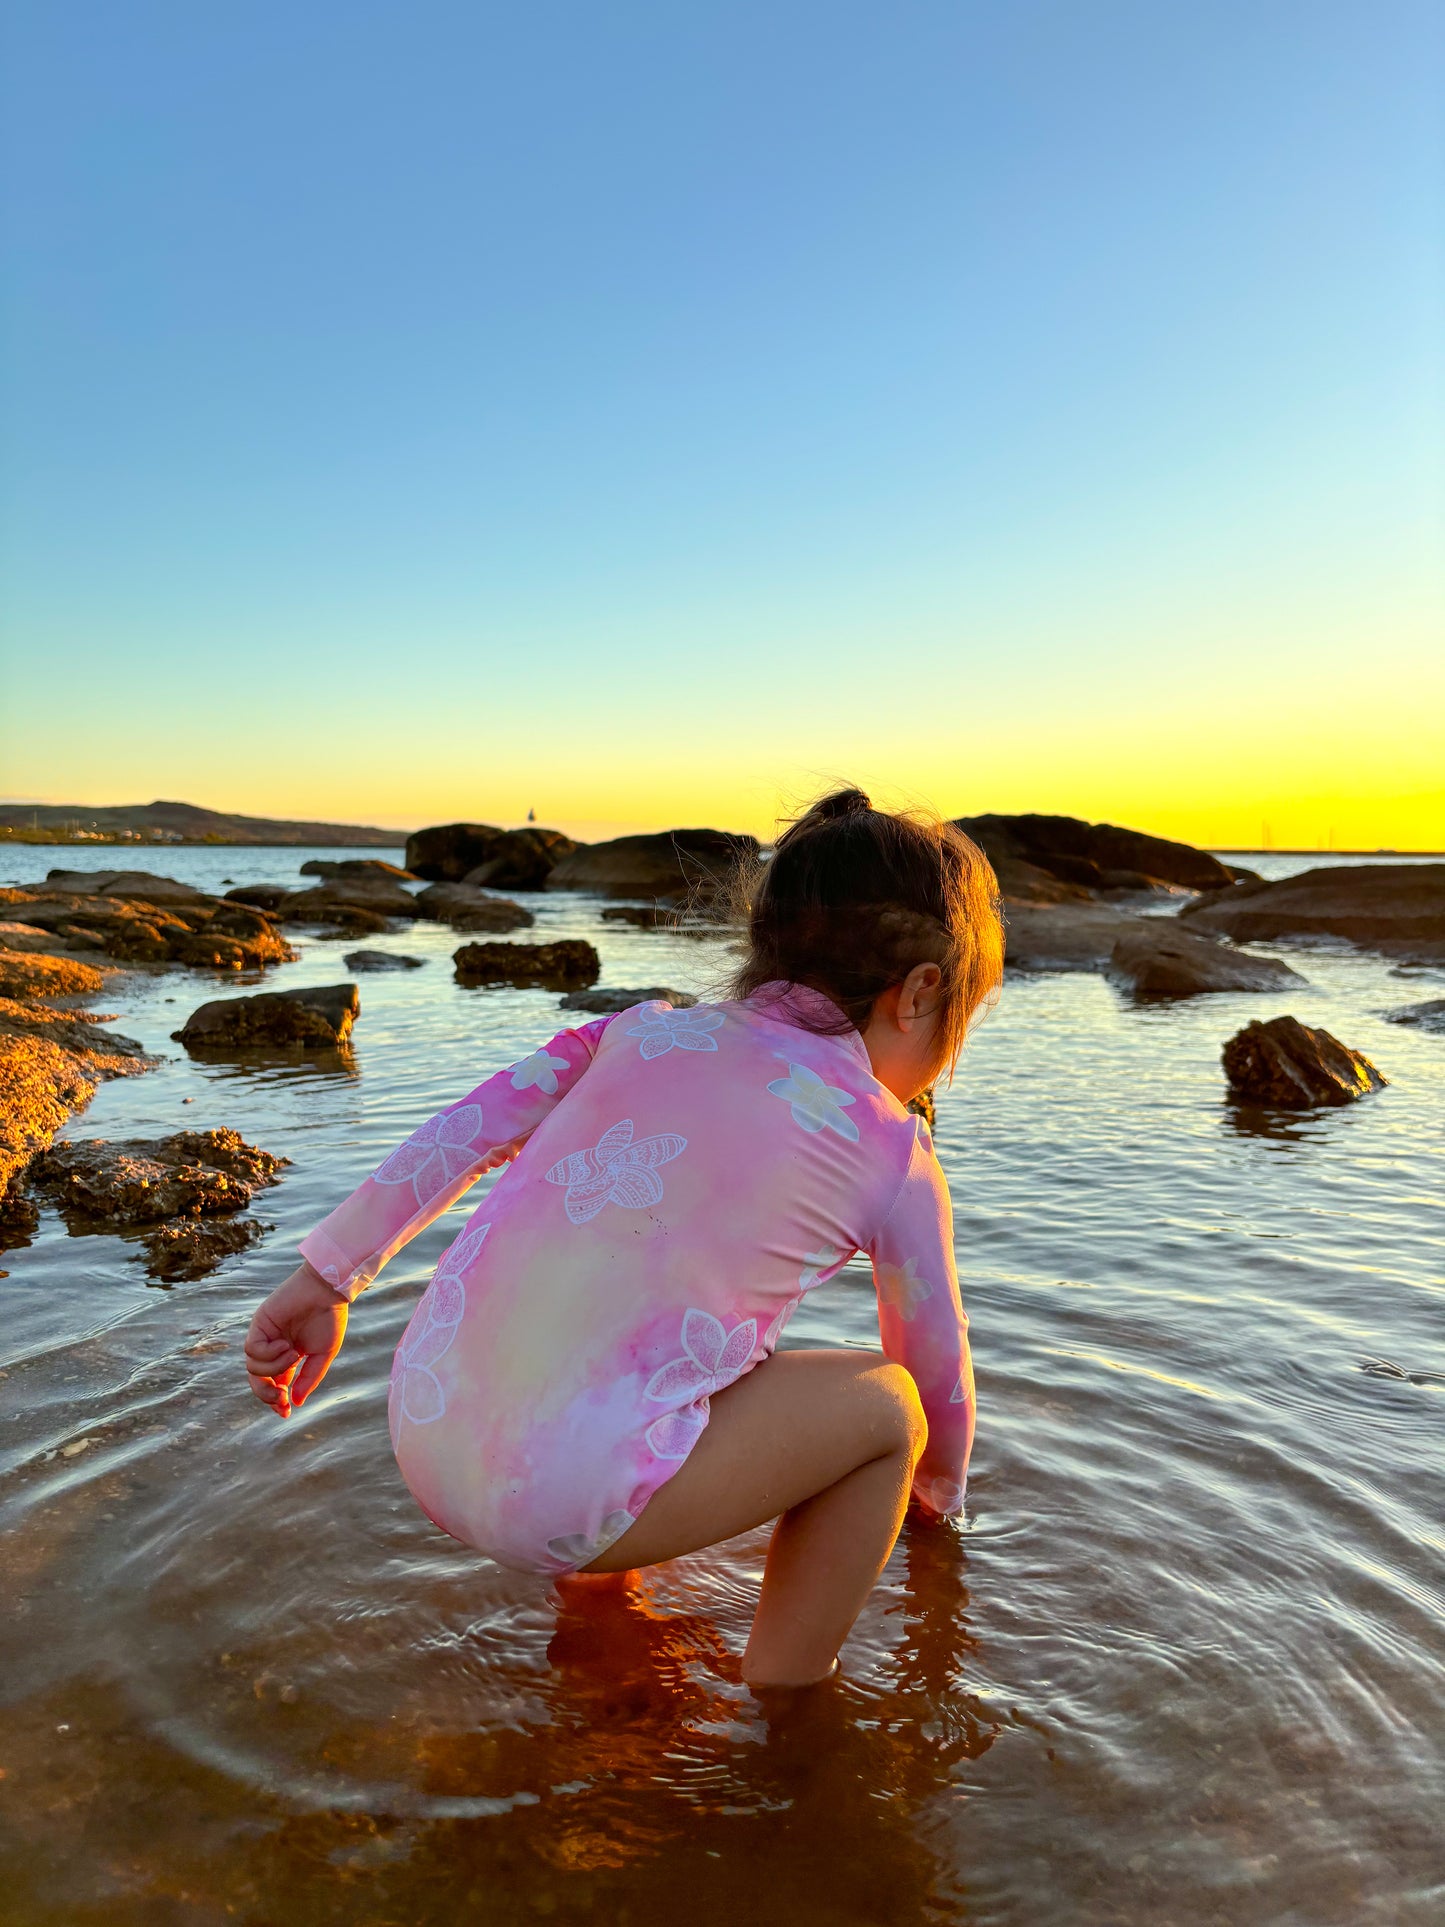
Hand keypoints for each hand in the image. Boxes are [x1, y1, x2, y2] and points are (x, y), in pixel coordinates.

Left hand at [244, 1263, 348, 1417]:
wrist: (328, 1290)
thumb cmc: (329, 1318)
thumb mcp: (323, 1354)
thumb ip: (309, 1378)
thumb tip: (296, 1402)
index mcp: (288, 1357)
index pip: (274, 1385)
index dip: (276, 1401)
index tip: (286, 1413)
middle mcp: (272, 1348)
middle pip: (257, 1380)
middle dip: (268, 1394)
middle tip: (282, 1399)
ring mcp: (264, 1336)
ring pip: (253, 1368)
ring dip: (274, 1368)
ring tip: (294, 1355)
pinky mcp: (259, 1324)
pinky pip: (252, 1350)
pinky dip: (268, 1354)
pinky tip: (286, 1346)